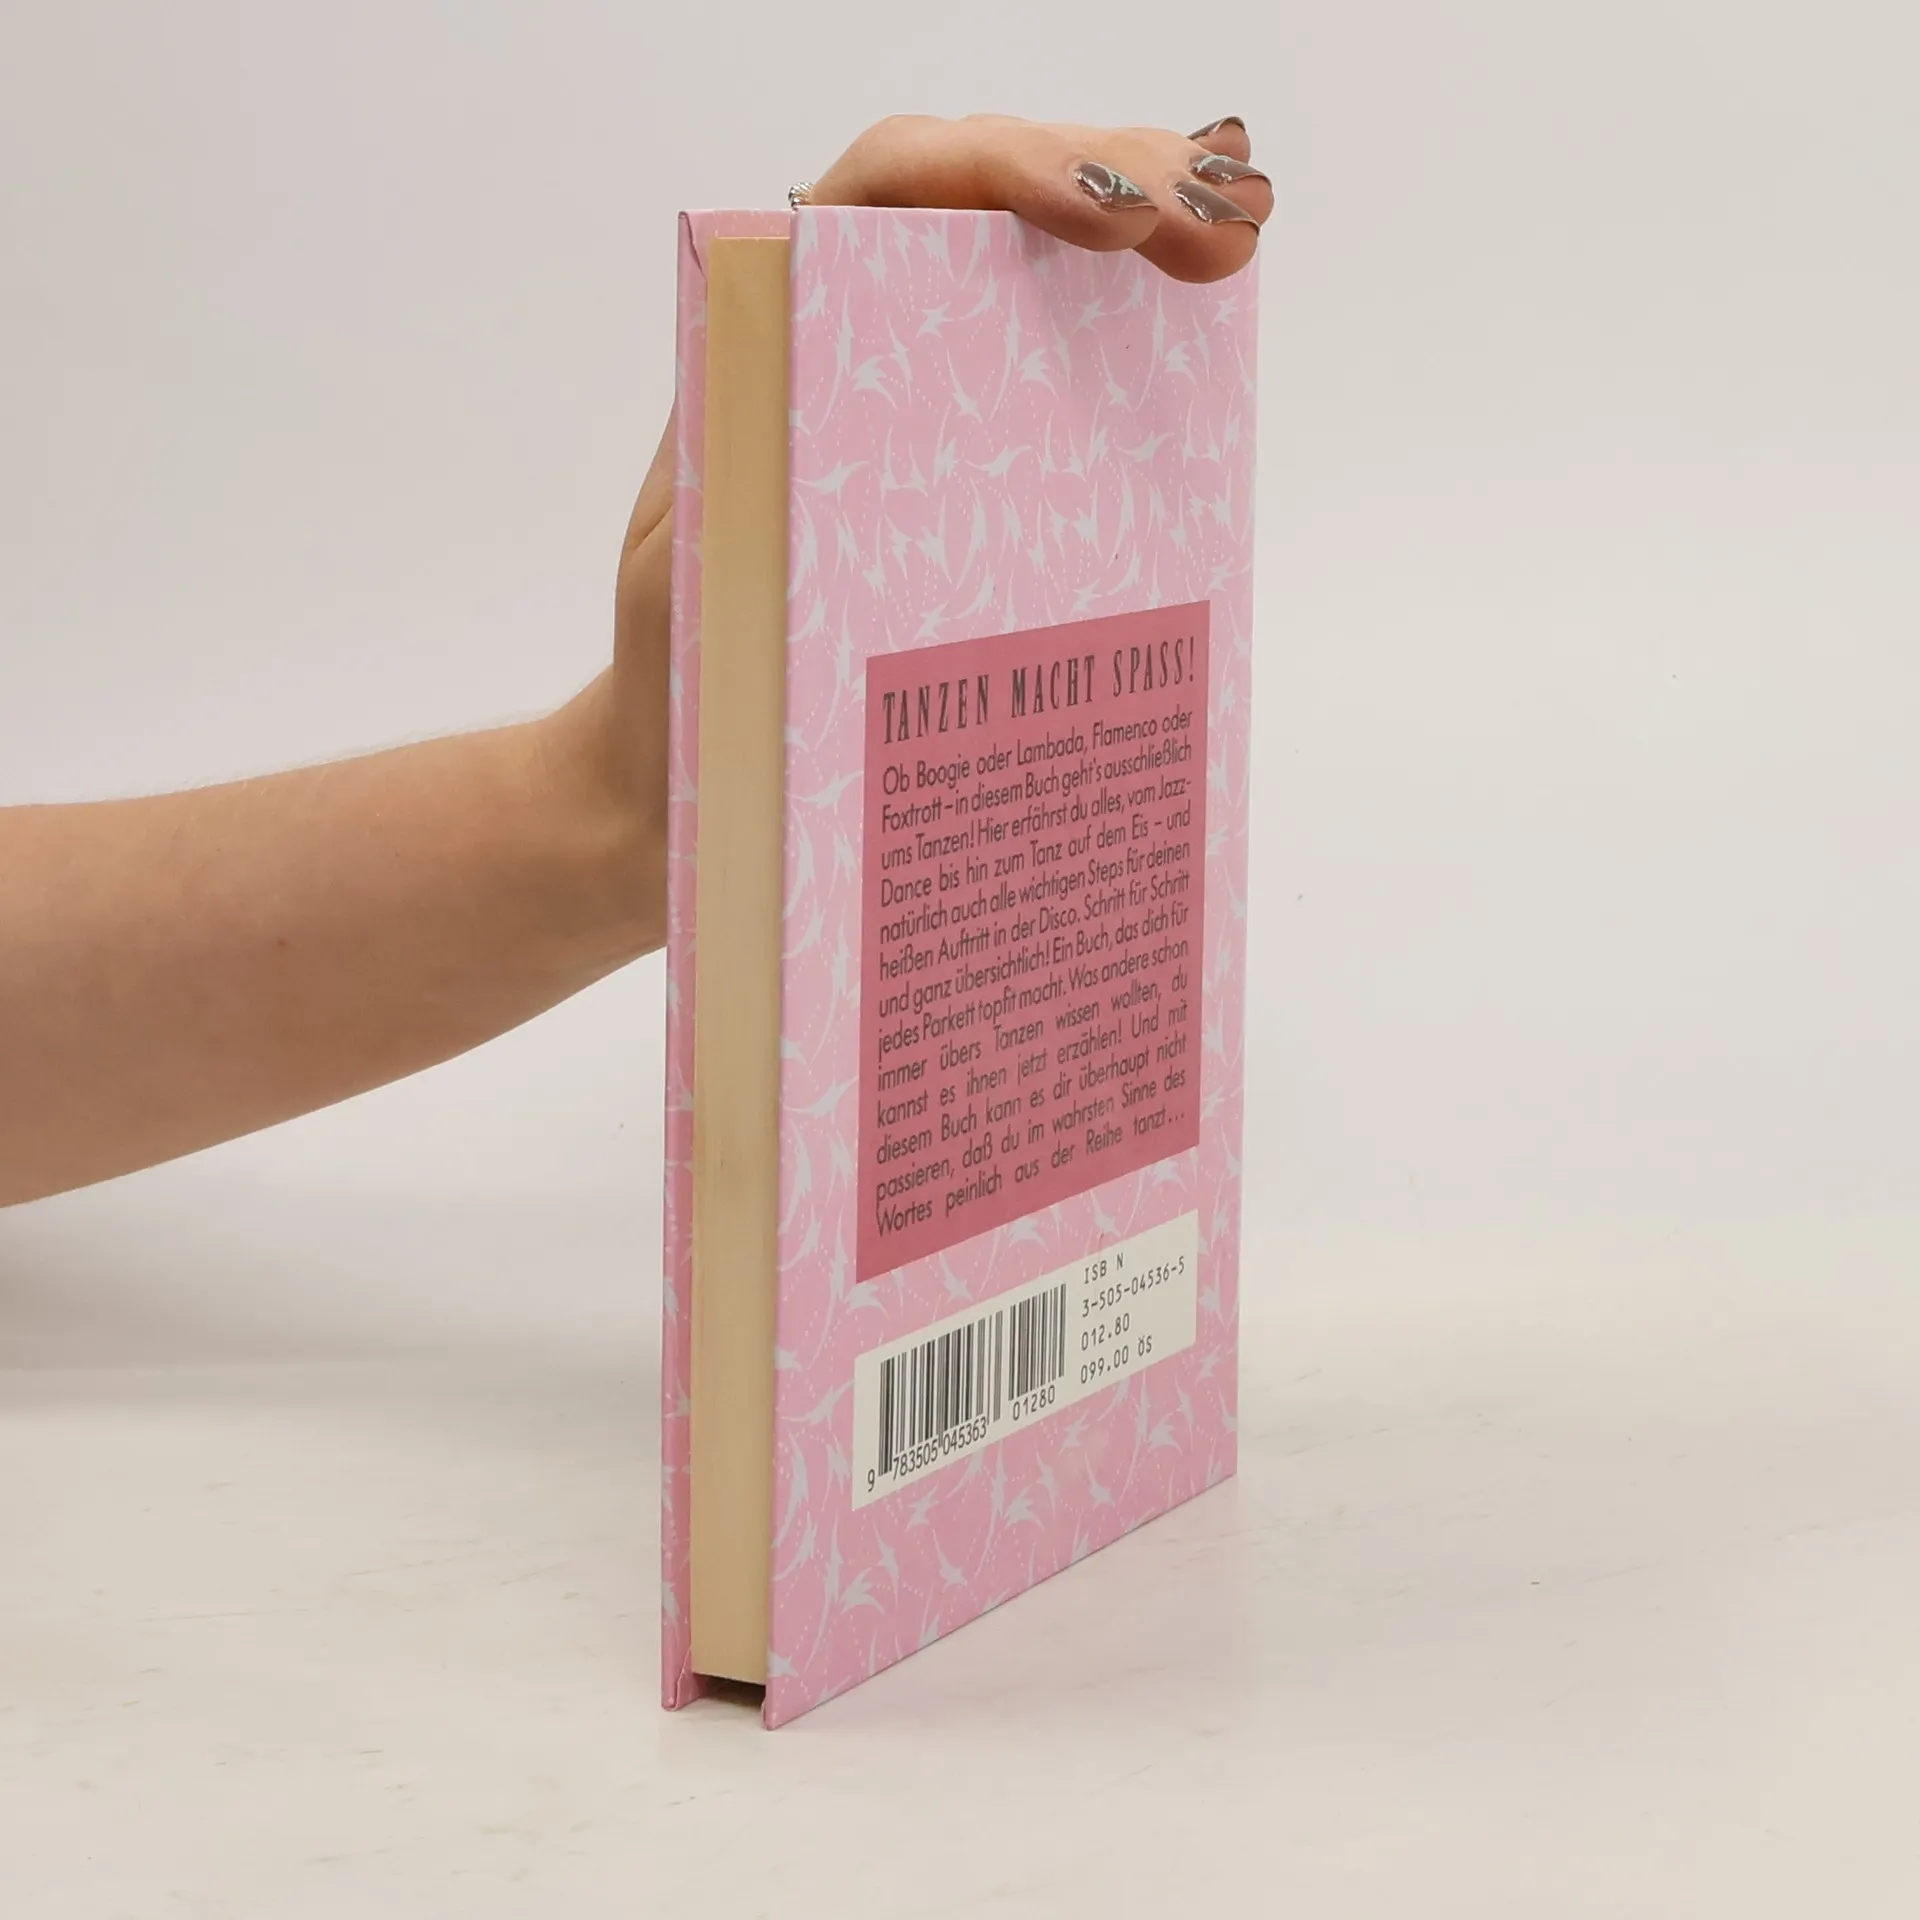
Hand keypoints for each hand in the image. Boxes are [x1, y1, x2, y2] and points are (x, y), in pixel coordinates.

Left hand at [578, 113, 1270, 956]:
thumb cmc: (678, 688)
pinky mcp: (957, 468)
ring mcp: (907, 402)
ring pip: (1028, 268)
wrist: (687, 782)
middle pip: (984, 203)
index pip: (890, 192)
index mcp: (767, 345)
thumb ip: (740, 475)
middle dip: (1112, 180)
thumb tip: (809, 365)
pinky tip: (1199, 305)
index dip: (1003, 172)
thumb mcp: (692, 574)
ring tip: (1232, 236)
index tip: (1105, 218)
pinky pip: (1046, 368)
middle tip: (1217, 227)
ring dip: (1139, 226)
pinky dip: (1125, 327)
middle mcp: (839, 346)